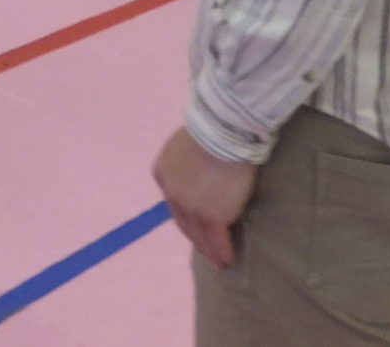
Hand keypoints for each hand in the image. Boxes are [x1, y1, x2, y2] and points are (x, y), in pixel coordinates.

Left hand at [152, 126, 258, 267]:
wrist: (222, 131)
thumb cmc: (211, 128)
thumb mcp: (186, 143)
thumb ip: (187, 159)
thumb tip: (199, 165)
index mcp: (162, 173)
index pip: (173, 199)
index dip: (184, 212)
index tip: (193, 222)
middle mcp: (171, 193)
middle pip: (182, 220)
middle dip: (193, 235)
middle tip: (204, 248)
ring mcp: (190, 207)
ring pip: (197, 234)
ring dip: (207, 249)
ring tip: (217, 260)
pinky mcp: (212, 216)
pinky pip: (216, 240)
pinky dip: (221, 251)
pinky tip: (227, 259)